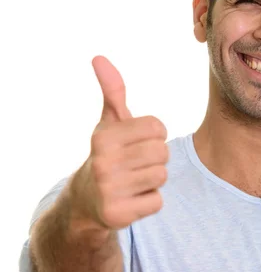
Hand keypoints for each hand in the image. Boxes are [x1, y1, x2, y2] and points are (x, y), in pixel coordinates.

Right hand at [71, 55, 168, 229]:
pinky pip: (157, 201)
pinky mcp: (117, 214)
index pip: (157, 128)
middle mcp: (103, 162)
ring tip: (132, 181)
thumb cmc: (107, 155)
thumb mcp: (109, 123)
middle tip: (135, 165)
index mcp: (104, 137)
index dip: (154, 136)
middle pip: (162, 153)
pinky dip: (149, 201)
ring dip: (152, 180)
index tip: (138, 143)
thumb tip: (99, 57)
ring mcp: (109, 190)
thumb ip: (112, 91)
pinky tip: (131, 199)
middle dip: (154, 159)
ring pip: (161, 177)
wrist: (86, 201)